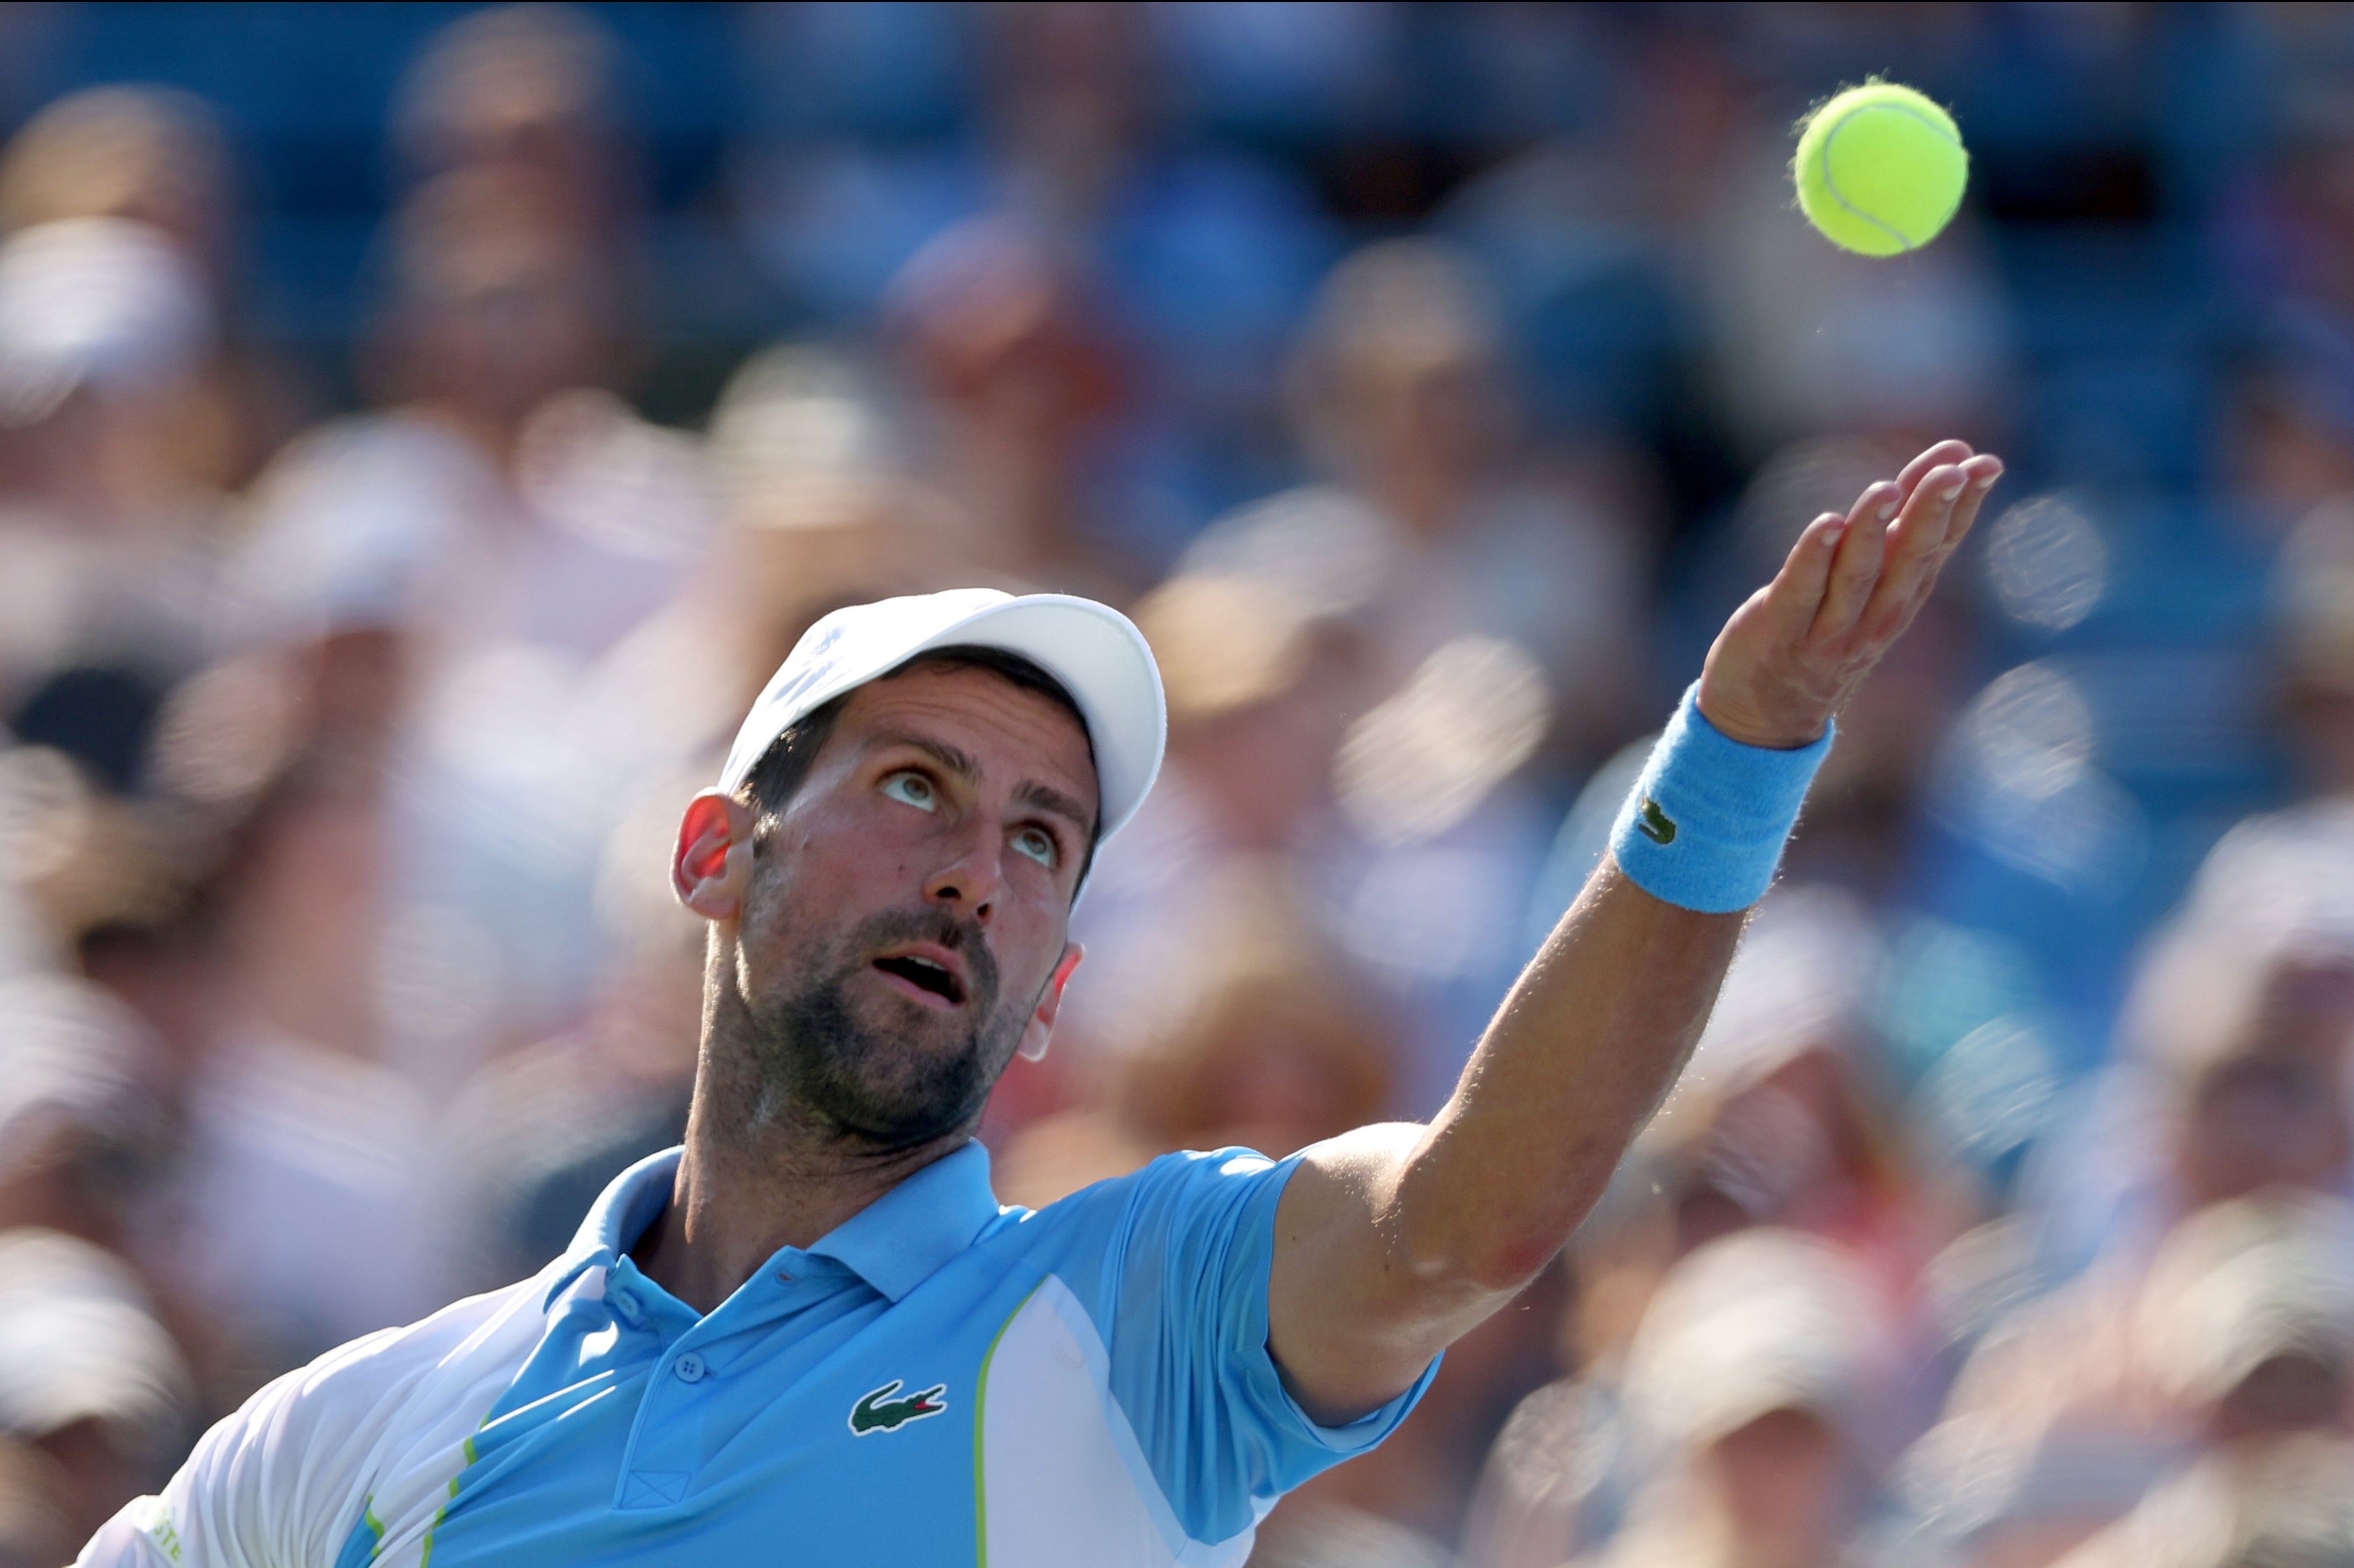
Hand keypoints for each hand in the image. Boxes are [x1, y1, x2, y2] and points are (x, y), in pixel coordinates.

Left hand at [1696, 439, 2003, 748]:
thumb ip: (1898, 532)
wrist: (1765, 717)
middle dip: (1931, 513)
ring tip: (1886, 488)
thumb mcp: (1871, 588)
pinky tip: (1826, 524)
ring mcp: (1829, 629)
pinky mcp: (1780, 629)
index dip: (1964, 505)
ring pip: (1857, 574)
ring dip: (1872, 529)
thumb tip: (1945, 469)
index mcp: (1901, 599)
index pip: (1939, 546)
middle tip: (1953, 472)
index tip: (1985, 463)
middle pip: (1908, 559)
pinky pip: (1802, 590)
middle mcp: (1875, 616)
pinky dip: (1814, 556)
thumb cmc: (1824, 637)